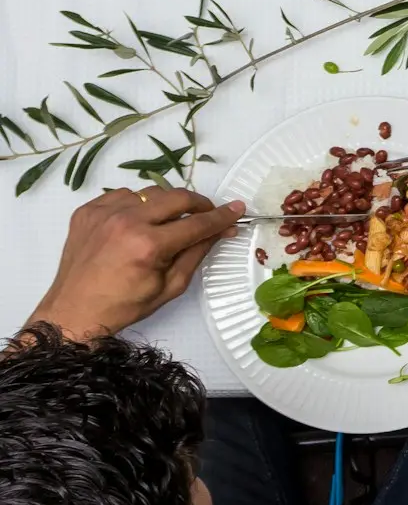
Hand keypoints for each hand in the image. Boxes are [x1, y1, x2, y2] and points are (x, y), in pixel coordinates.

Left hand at [28, 188, 244, 338]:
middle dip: (198, 204)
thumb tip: (221, 231)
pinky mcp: (87, 211)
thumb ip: (197, 253)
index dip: (221, 217)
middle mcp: (126, 222)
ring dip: (166, 204)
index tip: (237, 210)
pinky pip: (123, 195)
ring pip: (151, 193)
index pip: (196, 224)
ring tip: (167, 222)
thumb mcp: (171, 286)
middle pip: (177, 197)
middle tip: (206, 215)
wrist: (74, 311)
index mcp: (148, 246)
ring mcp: (103, 213)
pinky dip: (137, 204)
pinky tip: (137, 222)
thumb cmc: (125, 306)